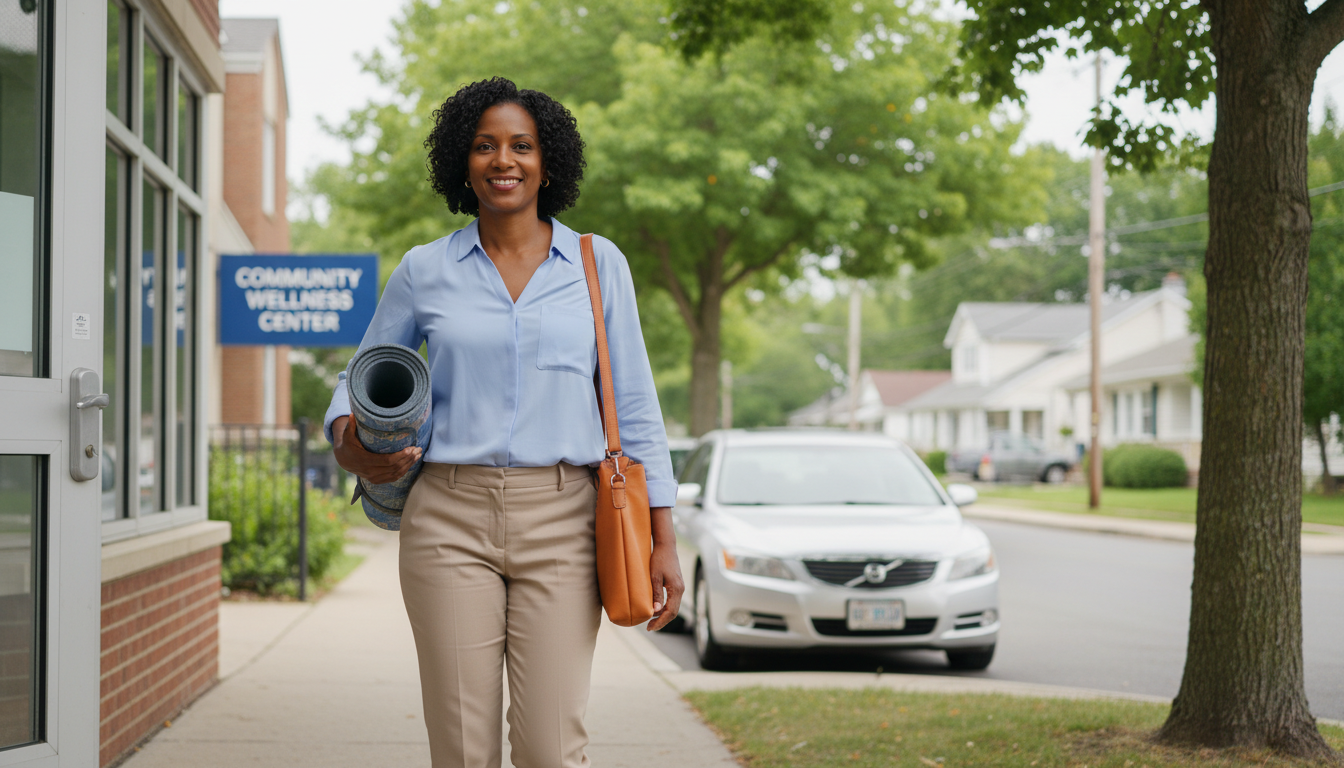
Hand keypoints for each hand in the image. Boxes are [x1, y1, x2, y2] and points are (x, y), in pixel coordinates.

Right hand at [332, 415, 421, 484]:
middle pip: (394, 467)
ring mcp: (374, 478)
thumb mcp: (347, 435)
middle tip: (418, 449)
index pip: (387, 461)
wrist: (344, 460)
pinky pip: (393, 478)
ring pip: (396, 474)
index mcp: (365, 460)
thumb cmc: (348, 444)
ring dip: (409, 465)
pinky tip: (411, 463)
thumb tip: (352, 414)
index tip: (411, 448)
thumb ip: (350, 426)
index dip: (401, 456)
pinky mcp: (377, 480)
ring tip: (418, 455)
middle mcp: (370, 471)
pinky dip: (404, 471)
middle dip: (408, 459)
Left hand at [646, 507, 684, 631]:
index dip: (660, 622)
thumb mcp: (654, 576)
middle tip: (649, 627)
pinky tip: (654, 608)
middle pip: (673, 612)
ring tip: (650, 620)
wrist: (666, 546)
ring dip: (662, 615)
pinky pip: (672, 600)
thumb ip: (656, 594)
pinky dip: (664, 607)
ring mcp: (679, 587)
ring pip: (673, 607)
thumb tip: (655, 611)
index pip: (670, 612)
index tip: (649, 627)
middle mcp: (680, 590)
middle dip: (661, 621)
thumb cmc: (659, 559)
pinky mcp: (676, 585)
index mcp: (676, 589)